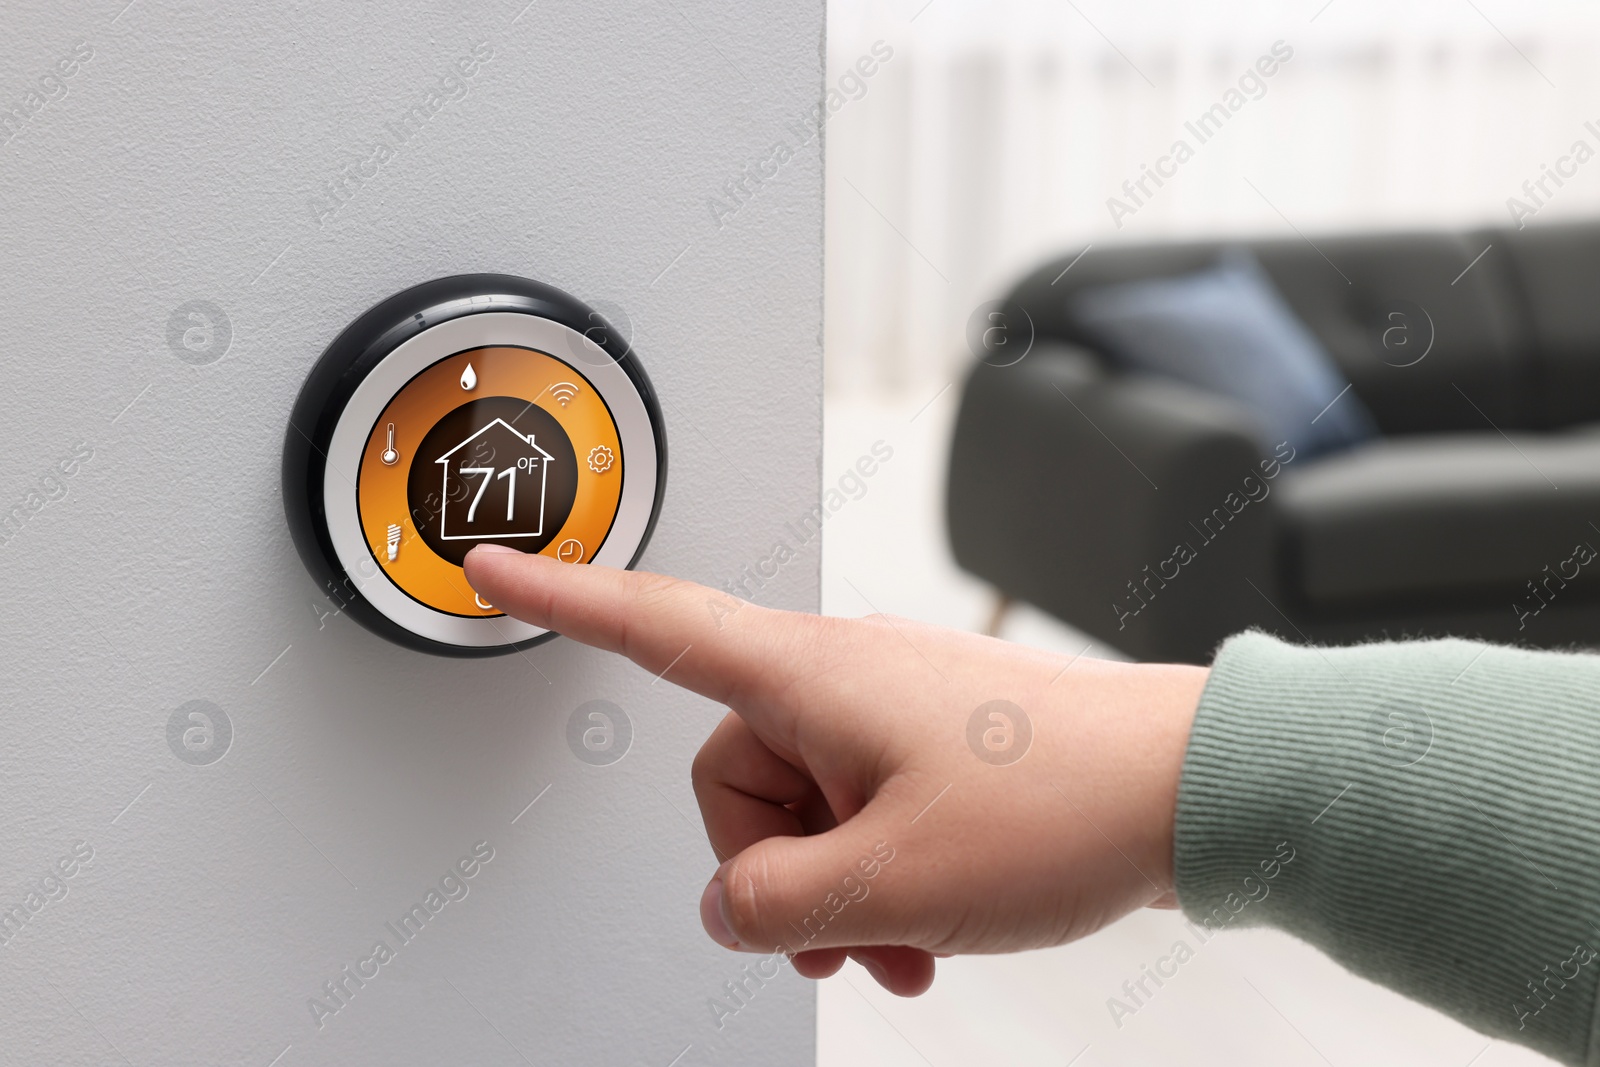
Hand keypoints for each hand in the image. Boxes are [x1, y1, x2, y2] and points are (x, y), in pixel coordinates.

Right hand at [464, 546, 1206, 996]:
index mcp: (809, 674)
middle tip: (845, 931)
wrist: (1191, 787)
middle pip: (732, 776)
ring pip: (801, 808)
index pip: (654, 621)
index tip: (490, 570)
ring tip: (898, 947)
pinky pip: (859, 811)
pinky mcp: (930, 742)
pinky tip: (920, 934)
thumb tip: (729, 908)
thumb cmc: (1062, 802)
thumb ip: (772, 907)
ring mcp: (888, 708)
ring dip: (833, 890)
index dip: (562, 597)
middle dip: (774, 872)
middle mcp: (840, 675)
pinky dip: (873, 877)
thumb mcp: (889, 882)